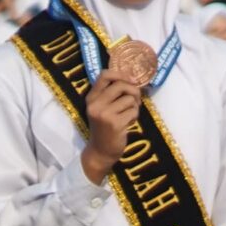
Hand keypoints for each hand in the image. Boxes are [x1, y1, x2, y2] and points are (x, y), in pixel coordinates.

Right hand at [79, 69, 141, 183]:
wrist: (101, 151)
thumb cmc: (106, 127)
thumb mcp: (104, 108)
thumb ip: (112, 94)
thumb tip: (134, 77)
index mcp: (91, 98)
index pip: (104, 75)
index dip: (121, 74)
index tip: (132, 80)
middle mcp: (94, 104)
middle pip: (121, 85)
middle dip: (134, 91)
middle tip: (135, 101)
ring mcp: (103, 114)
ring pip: (130, 99)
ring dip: (134, 107)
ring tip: (127, 115)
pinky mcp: (114, 123)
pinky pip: (133, 111)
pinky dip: (134, 116)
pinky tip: (127, 124)